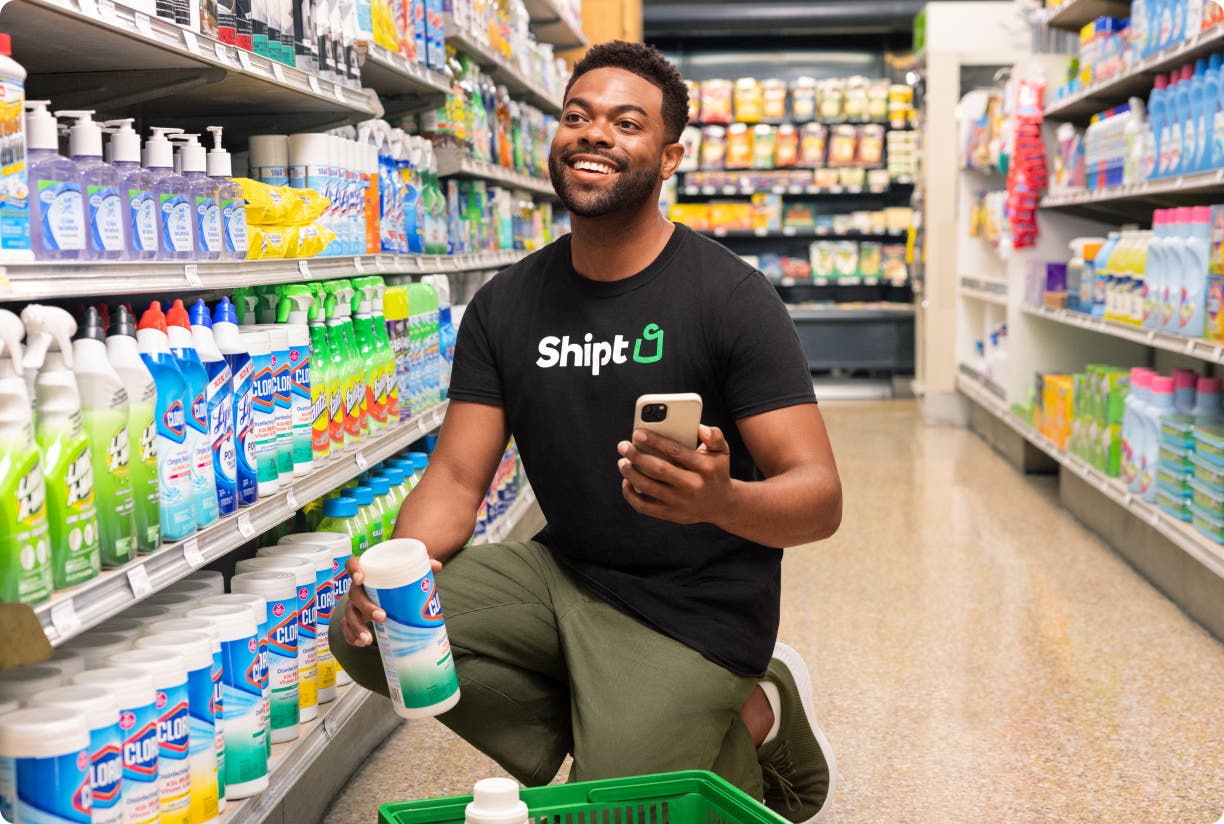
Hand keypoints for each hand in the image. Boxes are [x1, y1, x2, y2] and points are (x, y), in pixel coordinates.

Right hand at [340, 554, 442, 646]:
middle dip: (366, 607)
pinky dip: (351, 635)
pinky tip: (360, 643)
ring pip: (349, 613)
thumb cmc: (398, 575)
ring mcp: (355, 602)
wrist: (390, 585)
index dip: (354, 570)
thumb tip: (437, 566)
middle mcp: (357, 586)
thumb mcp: (409, 569)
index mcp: (367, 570)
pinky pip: (347, 626)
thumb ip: (422, 565)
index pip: (352, 563)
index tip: (361, 579)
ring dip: (356, 627)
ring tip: (368, 640)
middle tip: (382, 617)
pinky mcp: (355, 616)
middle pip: (354, 594)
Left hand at [617, 424, 733, 524]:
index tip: (637, 433)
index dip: (654, 441)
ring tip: (622, 461)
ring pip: (648, 487)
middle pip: (658, 469)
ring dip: (630, 473)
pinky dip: (631, 494)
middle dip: (636, 456)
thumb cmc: (716, 471)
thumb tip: (699, 428)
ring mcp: (681, 503)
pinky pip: (644, 507)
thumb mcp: (722, 452)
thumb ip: (715, 435)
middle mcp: (693, 486)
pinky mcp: (672, 515)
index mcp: (705, 468)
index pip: (675, 451)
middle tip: (623, 446)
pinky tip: (627, 482)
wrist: (722, 505)